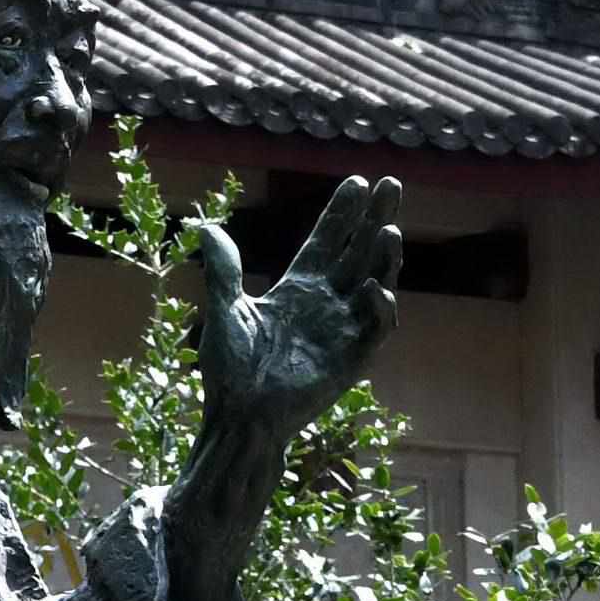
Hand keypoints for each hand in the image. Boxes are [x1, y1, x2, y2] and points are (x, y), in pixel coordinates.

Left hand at [180, 172, 404, 479]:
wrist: (239, 418)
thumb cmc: (230, 371)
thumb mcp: (226, 311)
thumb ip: (224, 270)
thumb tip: (206, 227)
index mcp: (298, 289)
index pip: (328, 242)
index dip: (344, 214)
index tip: (359, 182)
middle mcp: (326, 305)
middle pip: (359, 252)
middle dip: (376, 219)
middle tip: (393, 184)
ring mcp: (342, 330)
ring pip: (374, 284)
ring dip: (384, 258)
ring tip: (390, 230)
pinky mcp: (351, 360)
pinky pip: (374, 330)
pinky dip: (378, 309)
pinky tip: (372, 288)